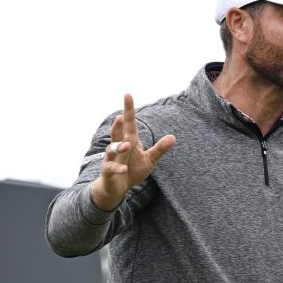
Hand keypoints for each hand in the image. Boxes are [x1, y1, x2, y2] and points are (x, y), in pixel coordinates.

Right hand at [90, 94, 176, 210]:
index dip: (129, 109)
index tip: (128, 94)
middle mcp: (119, 146)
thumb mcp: (149, 159)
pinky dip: (117, 168)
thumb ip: (160, 149)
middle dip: (118, 124)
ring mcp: (111, 158)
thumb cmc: (132, 169)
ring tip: (127, 145)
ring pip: (112, 149)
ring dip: (118, 146)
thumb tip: (173, 137)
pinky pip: (111, 168)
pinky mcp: (108, 171)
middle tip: (121, 116)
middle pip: (117, 132)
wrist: (117, 188)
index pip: (130, 123)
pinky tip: (124, 169)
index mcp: (130, 140)